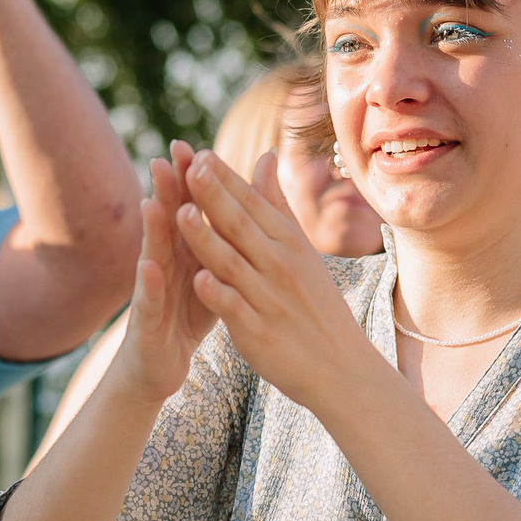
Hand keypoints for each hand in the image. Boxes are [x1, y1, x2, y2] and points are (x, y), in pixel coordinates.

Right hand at [110, 143, 222, 402]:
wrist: (159, 366)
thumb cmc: (185, 314)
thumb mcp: (208, 272)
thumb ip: (218, 236)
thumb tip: (232, 200)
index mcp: (185, 253)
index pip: (187, 211)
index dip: (191, 182)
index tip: (195, 146)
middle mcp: (163, 265)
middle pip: (166, 224)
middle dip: (165, 192)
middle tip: (167, 157)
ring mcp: (152, 292)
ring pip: (152, 256)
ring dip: (151, 229)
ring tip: (151, 201)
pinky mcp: (147, 323)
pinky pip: (149, 302)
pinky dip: (149, 284)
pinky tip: (148, 266)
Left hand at [168, 147, 376, 413]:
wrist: (341, 367)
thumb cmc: (315, 303)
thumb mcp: (300, 247)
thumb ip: (276, 203)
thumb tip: (264, 155)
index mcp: (288, 241)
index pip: (251, 203)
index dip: (225, 179)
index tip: (199, 154)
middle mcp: (279, 265)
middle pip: (239, 226)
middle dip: (213, 196)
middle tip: (188, 166)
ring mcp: (269, 299)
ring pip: (232, 263)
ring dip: (206, 239)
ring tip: (179, 214)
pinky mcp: (259, 332)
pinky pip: (235, 309)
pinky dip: (218, 294)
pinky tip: (198, 281)